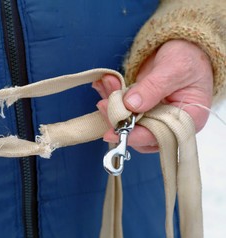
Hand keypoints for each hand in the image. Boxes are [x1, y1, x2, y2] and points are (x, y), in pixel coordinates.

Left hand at [93, 39, 213, 152]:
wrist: (184, 45)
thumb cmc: (189, 57)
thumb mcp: (174, 69)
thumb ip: (153, 87)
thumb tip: (131, 105)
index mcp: (187, 119)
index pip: (160, 136)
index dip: (136, 136)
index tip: (116, 131)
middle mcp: (169, 123)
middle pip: (139, 132)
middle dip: (118, 118)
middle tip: (104, 103)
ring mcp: (153, 116)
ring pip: (127, 121)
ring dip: (112, 105)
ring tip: (107, 83)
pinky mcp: (140, 108)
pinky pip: (122, 108)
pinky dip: (111, 97)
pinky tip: (105, 83)